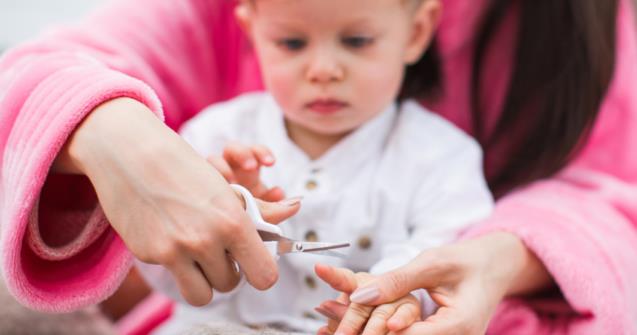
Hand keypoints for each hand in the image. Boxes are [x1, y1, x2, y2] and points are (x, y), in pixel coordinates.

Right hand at [53, 98, 300, 305]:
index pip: (264, 275)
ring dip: (204, 280)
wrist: (131, 154)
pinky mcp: (150, 255)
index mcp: (233, 223)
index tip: (253, 264)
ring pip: (202, 295)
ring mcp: (175, 251)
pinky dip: (176, 264)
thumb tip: (294, 207)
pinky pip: (173, 276)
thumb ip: (260, 210)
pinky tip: (170, 236)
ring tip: (200, 257)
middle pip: (231, 284)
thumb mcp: (226, 189)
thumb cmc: (186, 169)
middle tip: (220, 250)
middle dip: (227, 270)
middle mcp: (206, 241)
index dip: (260, 272)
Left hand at [315, 233, 553, 334]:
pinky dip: (386, 331)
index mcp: (459, 325)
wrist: (493, 266)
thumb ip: (396, 281)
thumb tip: (358, 295)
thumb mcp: (431, 263)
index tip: (343, 329)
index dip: (376, 333)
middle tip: (330, 329)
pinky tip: (359, 325)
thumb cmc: (465, 260)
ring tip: (334, 328)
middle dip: (369, 334)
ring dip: (374, 332)